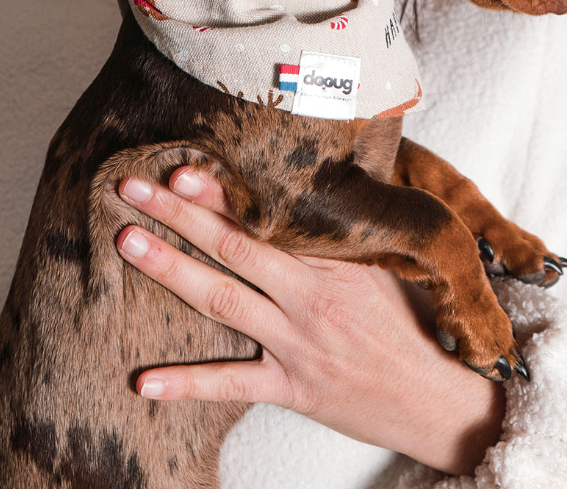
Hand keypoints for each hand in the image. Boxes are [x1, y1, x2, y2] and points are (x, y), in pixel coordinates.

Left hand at [117, 168, 505, 474]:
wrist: (438, 398)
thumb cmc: (412, 324)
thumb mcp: (390, 265)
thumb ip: (348, 233)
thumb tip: (322, 186)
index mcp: (335, 259)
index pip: (269, 216)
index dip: (223, 191)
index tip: (182, 168)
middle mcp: (310, 295)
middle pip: (233, 246)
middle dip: (178, 215)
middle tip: (131, 188)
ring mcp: (297, 342)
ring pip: (223, 299)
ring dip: (171, 270)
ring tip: (127, 243)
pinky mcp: (292, 388)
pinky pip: (232, 384)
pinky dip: (185, 384)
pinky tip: (142, 381)